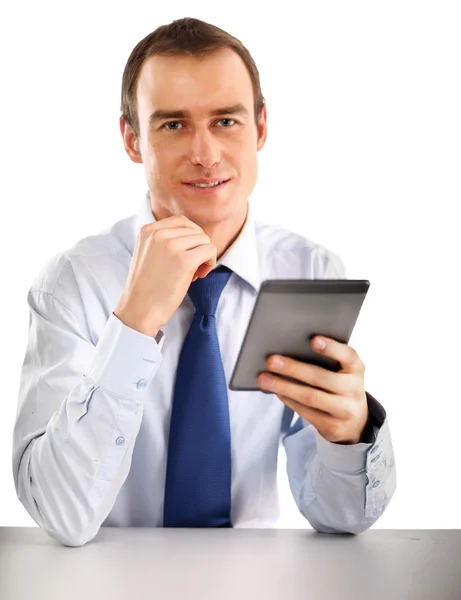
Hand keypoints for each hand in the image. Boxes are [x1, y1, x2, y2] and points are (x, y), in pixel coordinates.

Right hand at [114, 214, 216, 336]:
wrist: (139, 310)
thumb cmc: (147, 287)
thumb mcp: (148, 254)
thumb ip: (164, 240)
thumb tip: (195, 235)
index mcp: (147, 230)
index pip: (181, 222)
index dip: (191, 237)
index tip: (187, 255)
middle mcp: (158, 234)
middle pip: (195, 230)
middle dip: (198, 248)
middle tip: (192, 268)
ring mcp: (171, 245)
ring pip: (204, 240)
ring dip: (205, 256)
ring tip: (194, 274)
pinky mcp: (185, 260)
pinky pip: (210, 250)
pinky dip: (210, 263)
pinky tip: (199, 276)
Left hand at [257, 336, 369, 444]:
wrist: (354, 422)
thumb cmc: (339, 386)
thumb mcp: (341, 371)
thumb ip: (325, 361)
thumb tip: (288, 351)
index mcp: (356, 369)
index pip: (347, 355)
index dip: (331, 348)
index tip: (312, 340)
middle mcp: (354, 389)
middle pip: (321, 377)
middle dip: (293, 368)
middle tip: (271, 361)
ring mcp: (345, 410)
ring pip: (310, 397)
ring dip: (284, 386)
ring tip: (264, 379)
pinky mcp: (333, 427)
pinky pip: (306, 412)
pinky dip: (288, 400)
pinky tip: (276, 391)